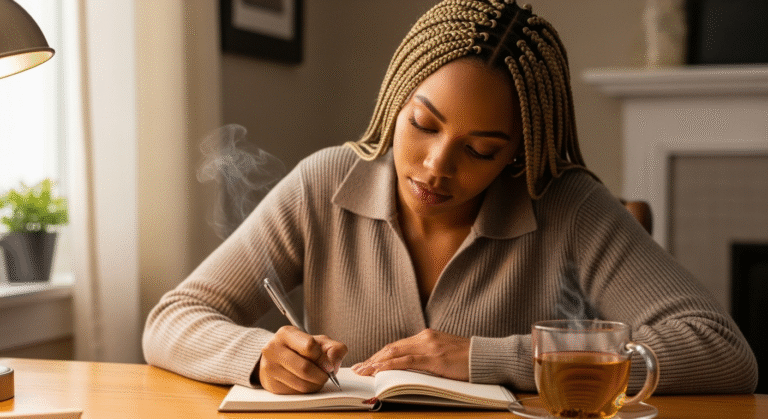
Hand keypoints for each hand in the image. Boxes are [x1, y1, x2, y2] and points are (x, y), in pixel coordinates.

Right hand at [258, 325, 346, 393]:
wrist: (276, 356)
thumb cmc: (300, 348)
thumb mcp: (319, 341)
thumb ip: (334, 348)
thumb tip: (334, 364)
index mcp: (286, 334)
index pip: (309, 346)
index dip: (323, 359)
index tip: (329, 365)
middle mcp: (273, 349)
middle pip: (305, 368)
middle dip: (321, 375)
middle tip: (326, 375)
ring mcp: (269, 368)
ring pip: (301, 384)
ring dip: (315, 385)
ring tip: (316, 378)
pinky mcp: (271, 384)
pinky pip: (296, 393)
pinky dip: (306, 390)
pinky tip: (306, 382)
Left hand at [351, 329, 469, 380]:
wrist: (487, 356)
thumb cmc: (468, 359)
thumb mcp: (444, 354)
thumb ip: (427, 358)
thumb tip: (410, 369)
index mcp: (427, 336)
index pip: (397, 346)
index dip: (380, 355)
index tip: (367, 363)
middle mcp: (425, 337)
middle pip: (392, 348)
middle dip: (373, 359)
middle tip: (358, 368)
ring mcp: (429, 346)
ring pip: (395, 352)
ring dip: (376, 362)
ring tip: (363, 371)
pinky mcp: (435, 357)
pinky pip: (407, 361)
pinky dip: (391, 365)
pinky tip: (380, 370)